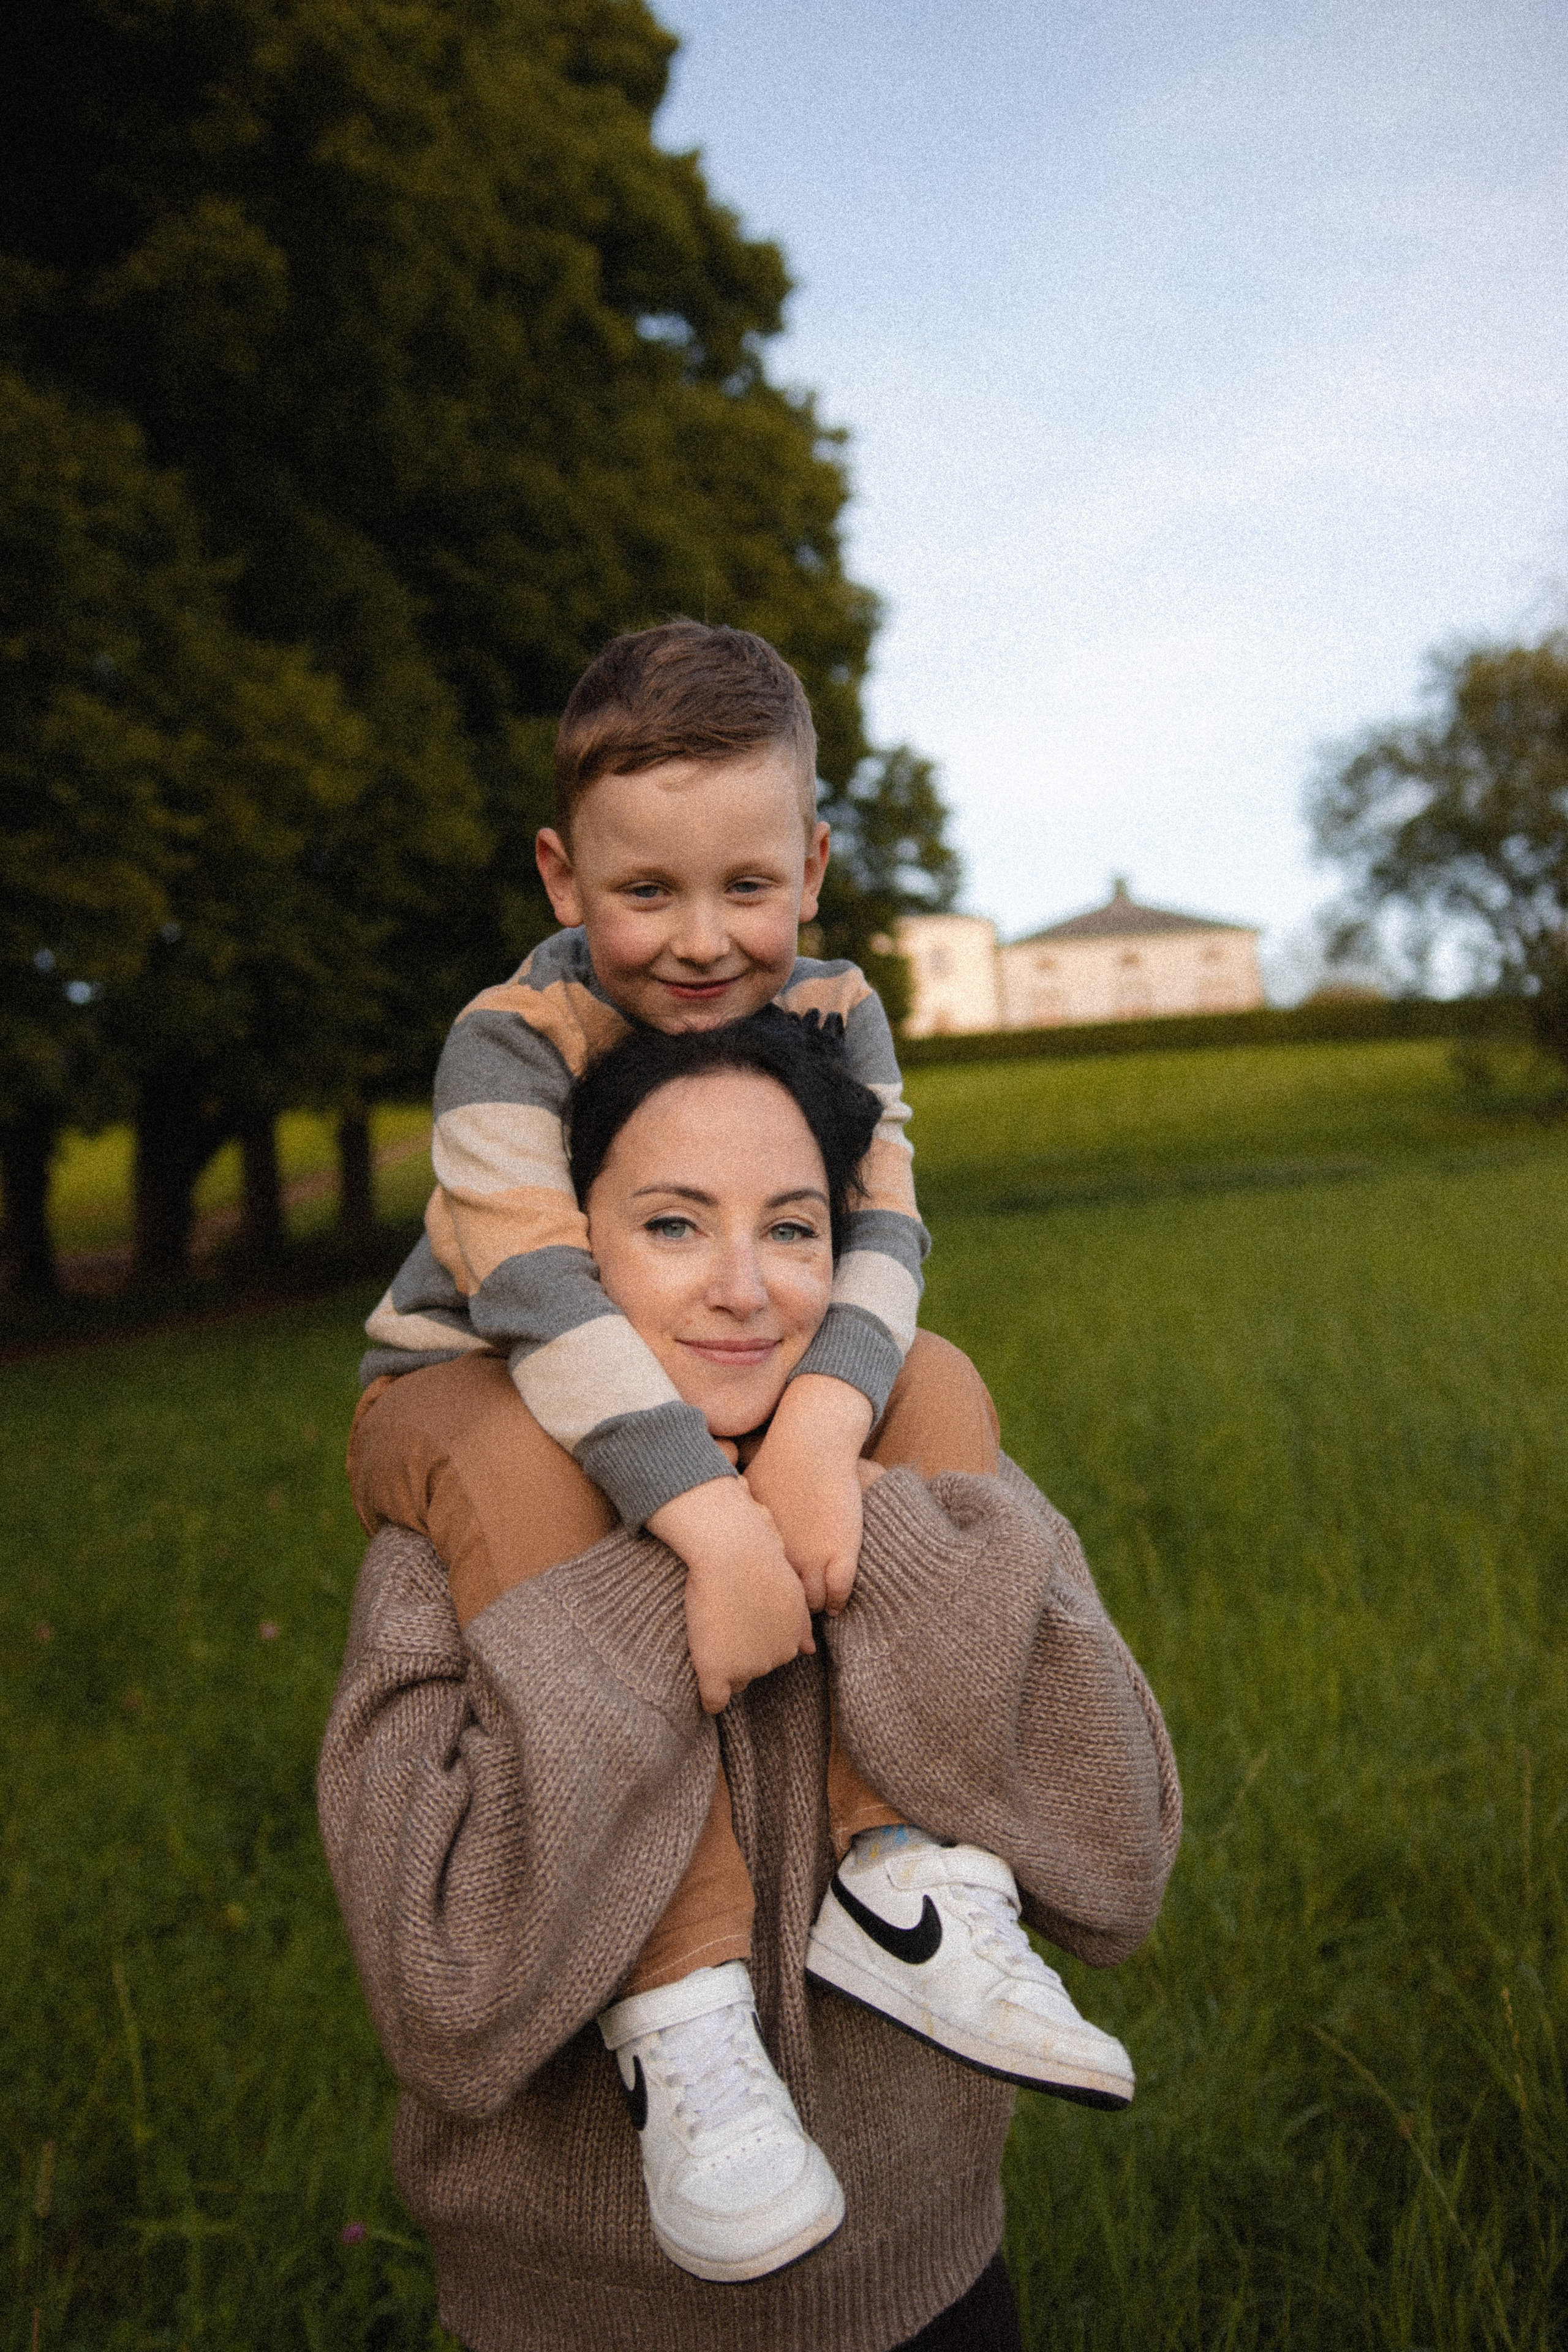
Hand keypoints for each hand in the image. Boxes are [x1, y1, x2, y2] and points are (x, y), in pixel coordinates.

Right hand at [648, 1477, 814, 1714]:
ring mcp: (748, 1666)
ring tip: (709, 1626)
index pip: (772, 1656)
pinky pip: (714, 1700)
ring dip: (721, 1662)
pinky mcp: (718, 1670)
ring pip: (733, 1680)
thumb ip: (799, 1623)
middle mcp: (777, 1657)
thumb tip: (809, 1650)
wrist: (733, 1550)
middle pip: (753, 1670)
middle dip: (739, 1653)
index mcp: (793, 1636)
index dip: (751, 1640)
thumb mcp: (789, 1589)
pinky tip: (703, 1682)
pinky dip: (709, 1698)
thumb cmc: (756, 1556)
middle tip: (721, 1618)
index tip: (738, 1620)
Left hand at [745, 1374, 874, 1614]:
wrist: (811, 1442)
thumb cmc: (776, 1461)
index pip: (759, 1589)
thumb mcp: (745, 1494)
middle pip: (785, 1604)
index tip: (769, 1603)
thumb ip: (736, 1517)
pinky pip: (840, 1592)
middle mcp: (783, 1558)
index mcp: (760, 1548)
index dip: (765, 1599)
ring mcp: (813, 1557)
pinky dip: (839, 1602)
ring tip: (816, 1613)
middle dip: (788, 1614)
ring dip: (814, 1611)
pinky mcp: (841, 1551)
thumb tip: (714, 1524)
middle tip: (791, 1617)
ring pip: (814, 1603)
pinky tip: (837, 1604)